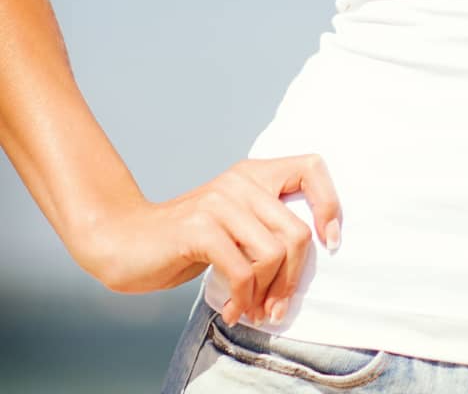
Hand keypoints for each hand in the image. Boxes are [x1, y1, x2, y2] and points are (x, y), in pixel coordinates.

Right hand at [77, 154, 341, 328]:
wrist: (125, 241)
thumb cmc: (185, 241)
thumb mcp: (233, 224)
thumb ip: (265, 228)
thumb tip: (309, 262)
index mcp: (253, 173)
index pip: (312, 168)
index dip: (330, 205)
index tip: (331, 244)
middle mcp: (240, 181)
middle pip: (297, 232)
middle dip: (293, 280)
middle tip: (277, 308)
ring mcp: (219, 202)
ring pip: (273, 254)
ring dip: (267, 294)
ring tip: (254, 311)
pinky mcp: (199, 228)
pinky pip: (243, 271)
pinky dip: (243, 300)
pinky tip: (232, 311)